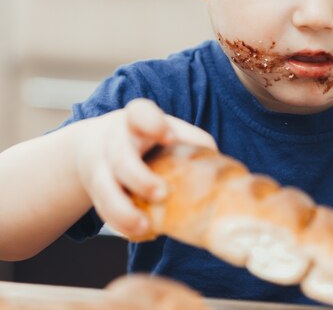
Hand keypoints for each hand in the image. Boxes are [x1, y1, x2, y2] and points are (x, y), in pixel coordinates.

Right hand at [75, 98, 215, 238]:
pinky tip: (144, 234)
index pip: (140, 115)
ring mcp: (100, 168)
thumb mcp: (166, 129)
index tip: (169, 136)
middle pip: (121, 159)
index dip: (154, 125)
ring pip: (106, 191)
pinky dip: (123, 227)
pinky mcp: (96, 193)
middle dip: (140, 179)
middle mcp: (114, 142)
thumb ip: (192, 142)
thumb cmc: (146, 137)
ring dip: (125, 213)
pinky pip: (105, 213)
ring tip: (147, 227)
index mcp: (136, 120)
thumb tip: (218, 166)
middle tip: (162, 194)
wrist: (96, 145)